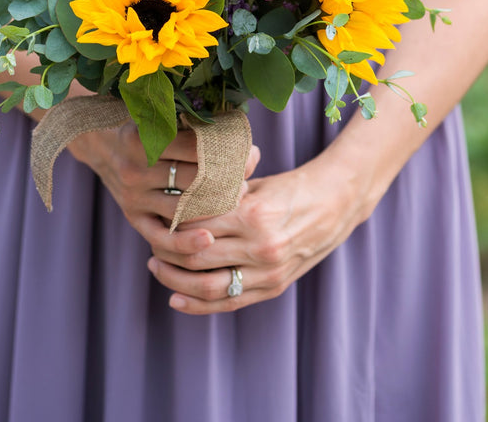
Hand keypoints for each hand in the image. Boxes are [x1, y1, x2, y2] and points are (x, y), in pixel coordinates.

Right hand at [68, 122, 260, 255]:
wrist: (99, 140)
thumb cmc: (143, 122)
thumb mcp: (161, 114)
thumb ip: (198, 125)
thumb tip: (249, 147)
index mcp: (142, 137)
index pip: (195, 148)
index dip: (226, 152)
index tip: (250, 154)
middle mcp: (134, 167)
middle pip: (192, 180)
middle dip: (226, 182)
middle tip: (246, 183)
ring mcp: (132, 195)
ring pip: (182, 209)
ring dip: (214, 209)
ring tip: (237, 203)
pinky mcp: (132, 216)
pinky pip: (160, 236)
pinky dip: (184, 243)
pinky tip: (208, 241)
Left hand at [146, 147, 366, 313]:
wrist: (337, 203)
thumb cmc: (291, 186)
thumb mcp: (256, 182)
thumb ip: (220, 194)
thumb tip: (178, 200)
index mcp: (252, 213)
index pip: (197, 226)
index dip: (170, 225)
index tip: (156, 219)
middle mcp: (260, 246)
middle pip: (197, 257)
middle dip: (166, 253)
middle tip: (150, 244)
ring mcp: (268, 272)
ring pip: (209, 286)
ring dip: (176, 280)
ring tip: (157, 268)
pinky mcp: (273, 287)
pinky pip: (229, 302)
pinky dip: (199, 304)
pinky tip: (176, 297)